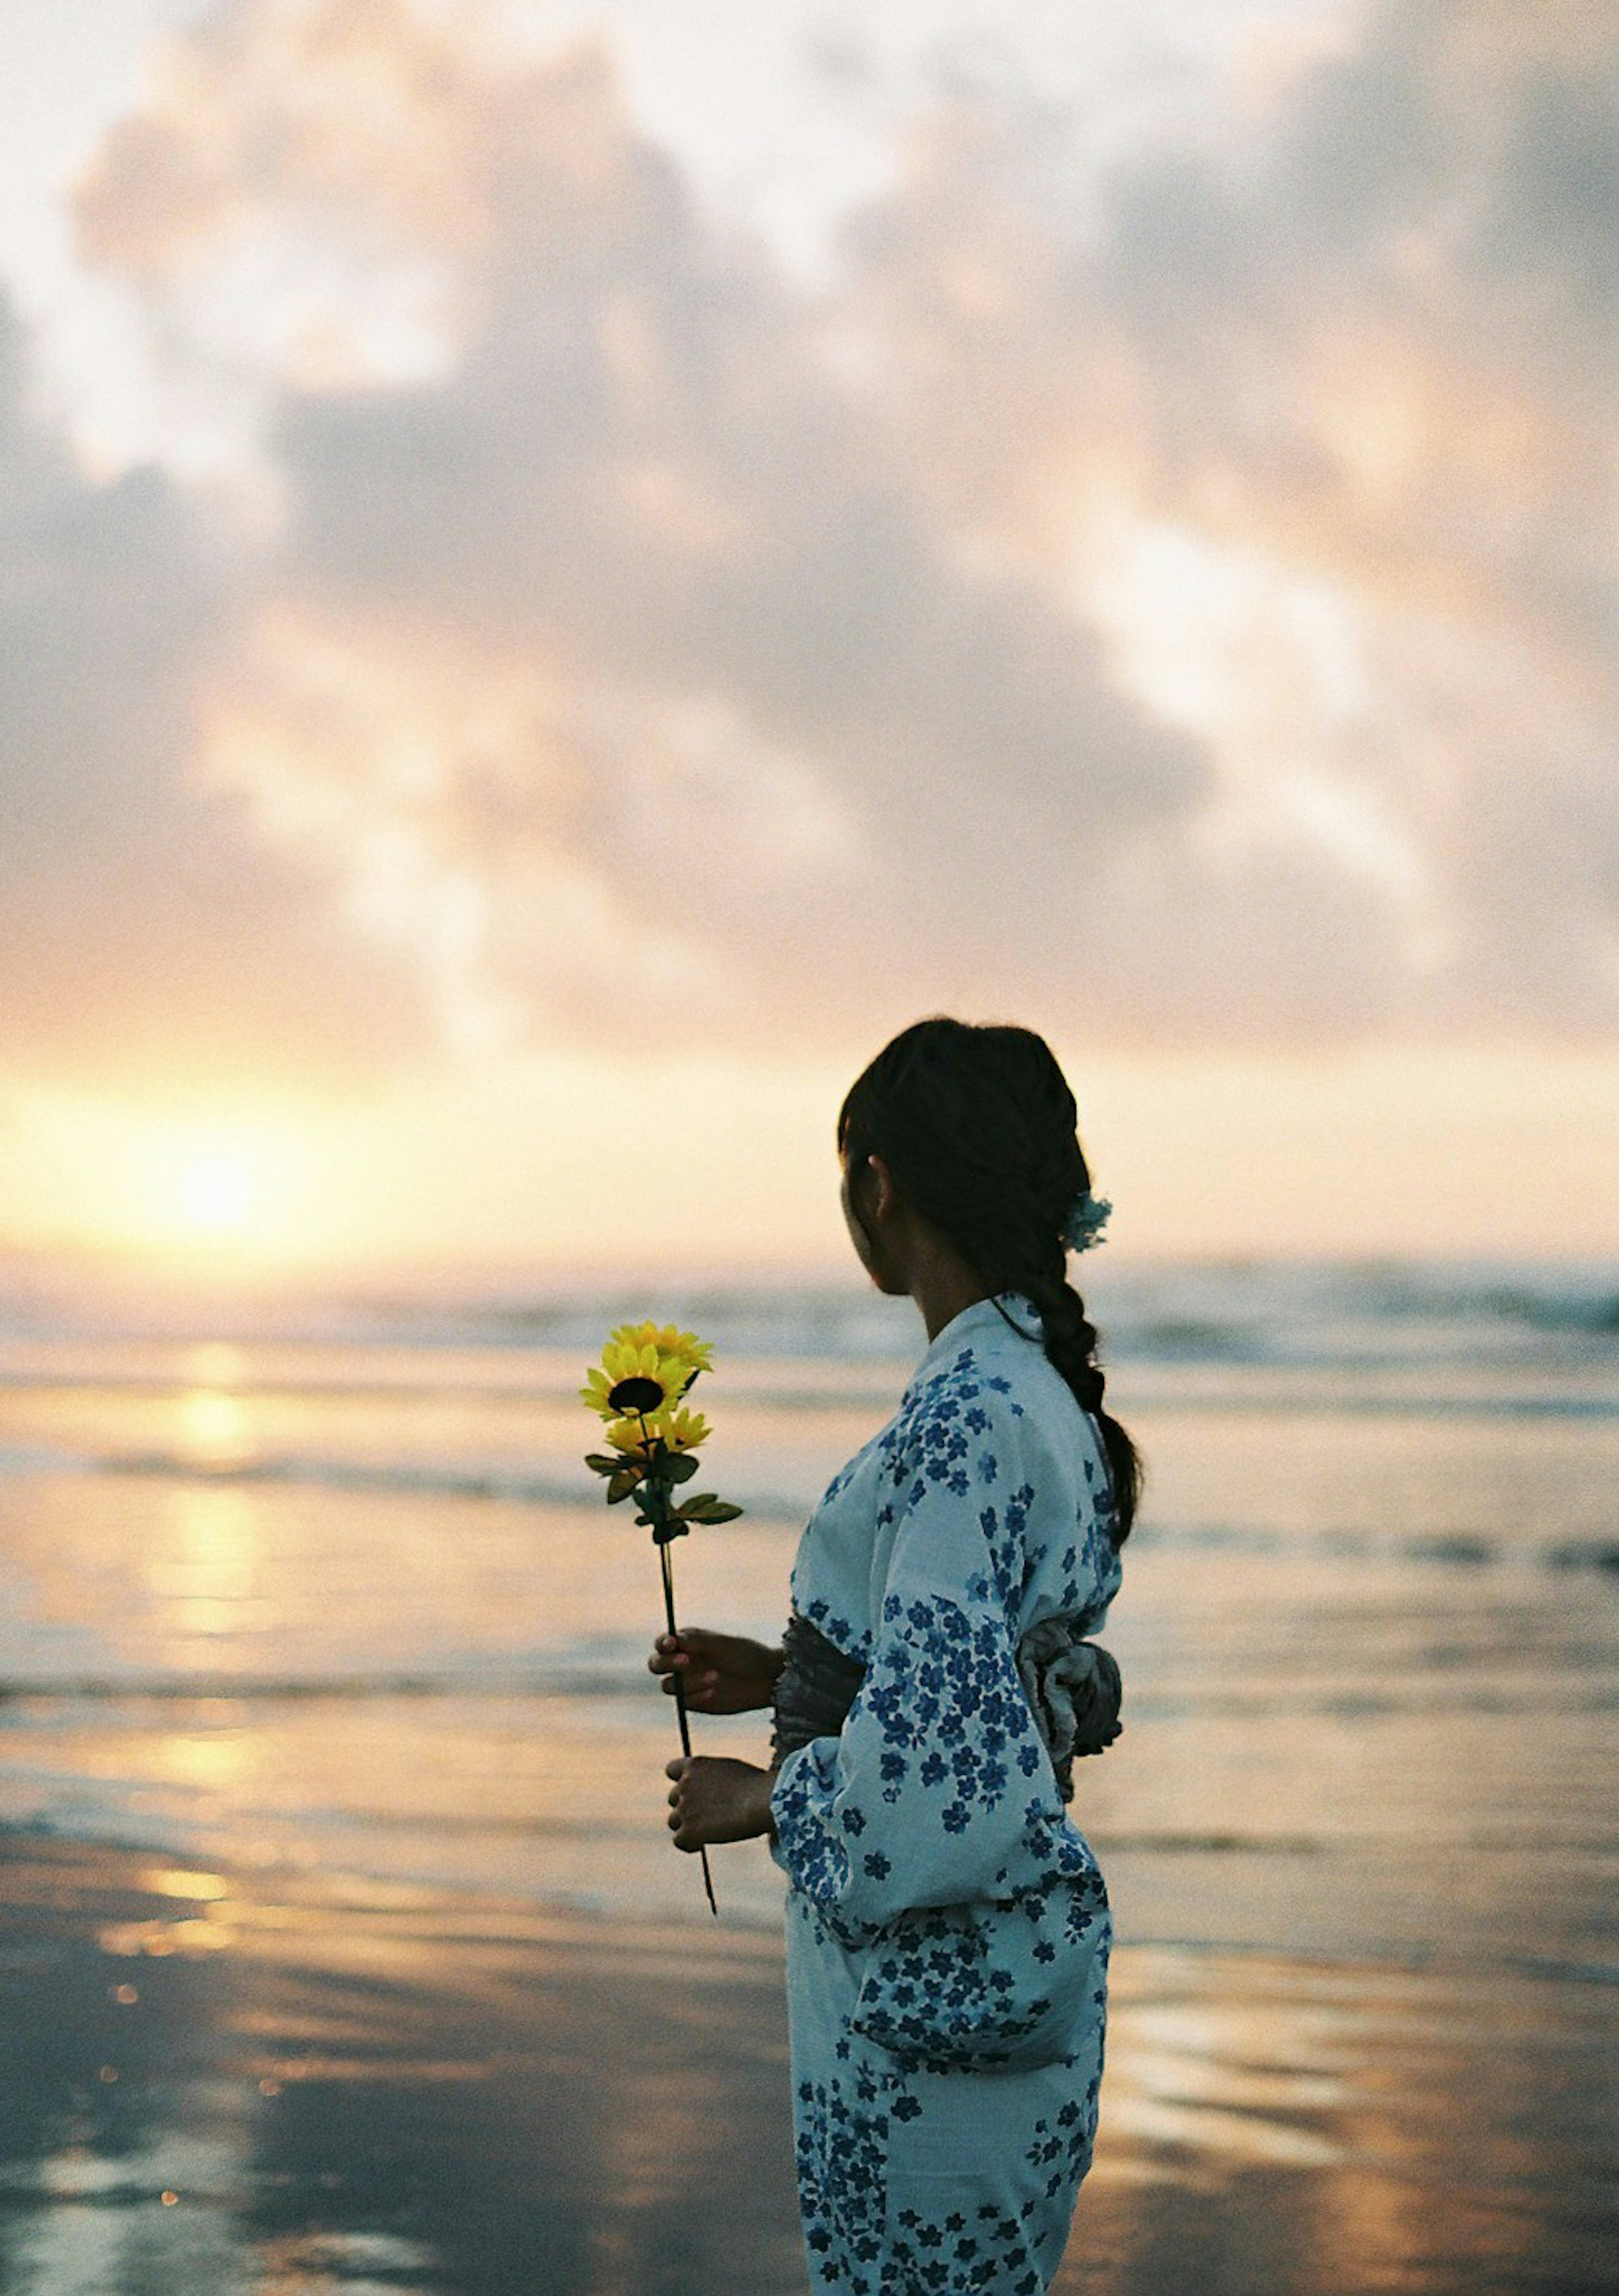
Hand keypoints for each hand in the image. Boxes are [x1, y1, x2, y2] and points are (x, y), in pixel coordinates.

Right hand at [648, 1628, 784, 1714]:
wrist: (764, 1680)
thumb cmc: (744, 1655)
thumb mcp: (721, 1645)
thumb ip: (695, 1641)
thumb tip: (672, 1638)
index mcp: (686, 1643)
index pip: (662, 1643)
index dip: (662, 1644)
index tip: (671, 1644)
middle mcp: (682, 1663)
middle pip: (656, 1665)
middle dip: (667, 1663)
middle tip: (686, 1661)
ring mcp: (686, 1684)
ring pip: (668, 1685)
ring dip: (688, 1681)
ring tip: (715, 1677)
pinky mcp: (694, 1702)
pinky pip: (684, 1701)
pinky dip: (696, 1695)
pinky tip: (714, 1692)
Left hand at [665, 1755, 776, 1850]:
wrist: (762, 1800)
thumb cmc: (757, 1785)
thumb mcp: (731, 1770)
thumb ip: (714, 1777)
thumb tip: (714, 1789)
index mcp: (695, 1765)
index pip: (671, 1770)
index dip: (680, 1782)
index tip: (693, 1791)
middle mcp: (685, 1784)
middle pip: (673, 1798)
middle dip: (686, 1806)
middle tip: (705, 1816)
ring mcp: (685, 1807)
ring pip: (674, 1821)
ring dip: (687, 1826)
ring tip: (706, 1832)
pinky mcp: (688, 1830)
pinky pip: (679, 1841)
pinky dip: (689, 1844)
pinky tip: (701, 1845)